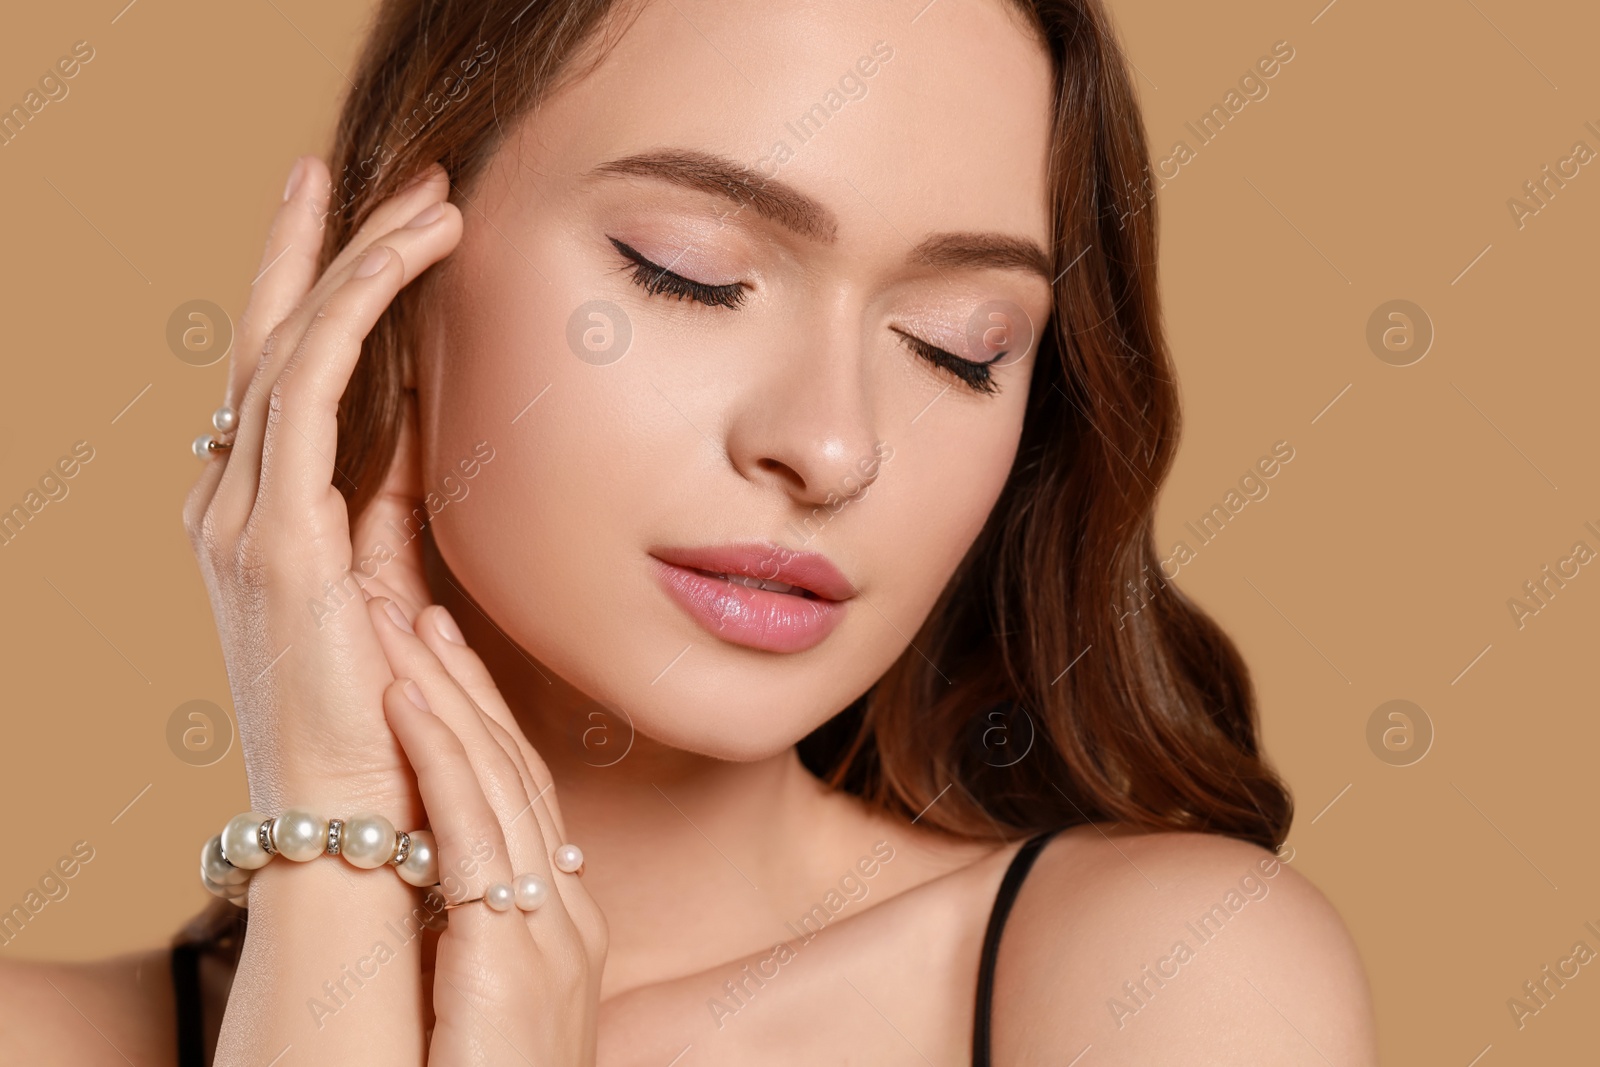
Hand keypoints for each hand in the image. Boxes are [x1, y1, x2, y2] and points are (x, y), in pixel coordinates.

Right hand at [181, 157, 462, 819]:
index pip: (285, 379)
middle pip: (273, 340)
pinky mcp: (278, 539)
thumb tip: (429, 430)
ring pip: (292, 344)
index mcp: (259, 520)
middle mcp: (233, 508)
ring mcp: (243, 521)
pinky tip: (405, 259)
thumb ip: (393, 511)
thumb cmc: (380, 722)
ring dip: (360, 259)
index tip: (386, 227)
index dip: (329, 294)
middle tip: (389, 175)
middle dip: (327, 247)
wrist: (354, 824)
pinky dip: (355, 311)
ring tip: (429, 199)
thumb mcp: (387, 590)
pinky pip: (308, 388)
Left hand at [368, 594, 608, 1064]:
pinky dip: (438, 756)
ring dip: (441, 693)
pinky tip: (406, 695)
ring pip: (493, 785)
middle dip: (458, 682)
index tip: (436, 653)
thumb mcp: (486, 1007)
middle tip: (411, 602)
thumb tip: (450, 890)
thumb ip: (480, 940)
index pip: (513, 798)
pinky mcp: (516, 962)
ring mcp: (551, 939)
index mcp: (559, 930)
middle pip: (508, 773)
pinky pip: (472, 836)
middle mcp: (565, 922)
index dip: (473, 718)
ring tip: (397, 619)